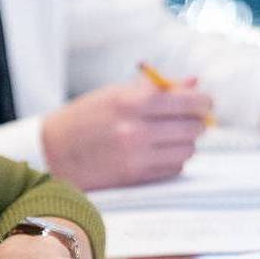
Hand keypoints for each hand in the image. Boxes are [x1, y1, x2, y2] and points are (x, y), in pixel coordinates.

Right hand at [40, 78, 213, 189]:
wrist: (53, 151)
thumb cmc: (86, 117)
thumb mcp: (116, 93)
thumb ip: (157, 87)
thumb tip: (194, 82)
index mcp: (132, 101)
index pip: (187, 100)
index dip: (203, 100)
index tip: (206, 101)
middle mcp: (137, 129)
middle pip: (192, 126)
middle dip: (199, 121)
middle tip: (194, 118)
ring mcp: (137, 155)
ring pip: (187, 149)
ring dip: (188, 141)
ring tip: (175, 135)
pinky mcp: (136, 176)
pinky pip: (174, 168)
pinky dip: (175, 159)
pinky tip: (162, 151)